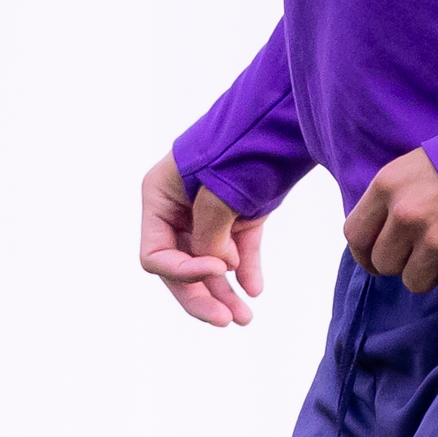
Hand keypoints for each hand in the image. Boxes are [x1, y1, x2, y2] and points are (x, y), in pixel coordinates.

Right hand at [141, 154, 266, 328]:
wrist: (281, 116)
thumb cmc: (242, 144)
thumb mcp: (220, 190)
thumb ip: (211, 234)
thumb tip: (219, 270)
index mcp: (160, 198)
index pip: (157, 255)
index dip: (184, 271)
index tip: (219, 269)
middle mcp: (178, 209)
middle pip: (181, 268)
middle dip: (202, 295)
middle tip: (226, 320)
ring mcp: (208, 213)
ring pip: (210, 266)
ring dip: (225, 292)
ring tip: (245, 318)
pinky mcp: (239, 214)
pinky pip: (236, 252)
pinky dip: (245, 271)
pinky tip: (255, 291)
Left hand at [343, 148, 437, 298]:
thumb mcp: (414, 167)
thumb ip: (391, 201)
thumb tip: (375, 242)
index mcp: (388, 186)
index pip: (355, 236)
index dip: (365, 254)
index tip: (378, 259)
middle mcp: (407, 213)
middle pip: (385, 264)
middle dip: (403, 262)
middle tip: (428, 248)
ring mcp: (437, 238)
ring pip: (415, 282)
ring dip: (434, 272)